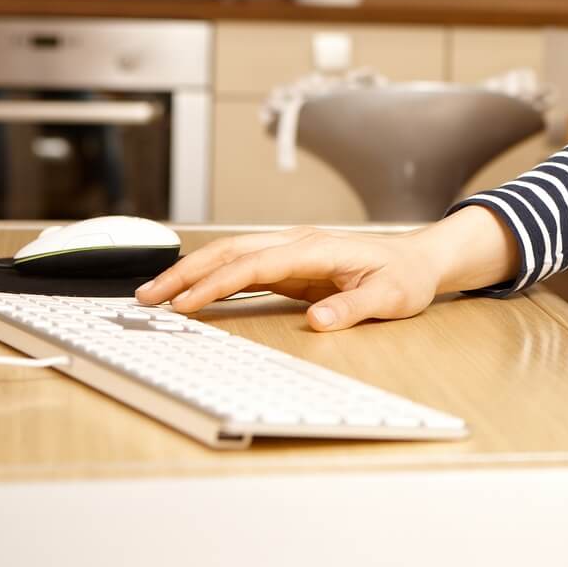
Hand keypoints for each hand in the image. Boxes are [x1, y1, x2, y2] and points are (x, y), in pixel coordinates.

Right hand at [135, 206, 517, 330]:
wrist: (420, 260)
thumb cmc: (407, 276)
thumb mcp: (391, 296)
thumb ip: (354, 307)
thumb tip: (317, 322)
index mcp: (316, 249)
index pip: (255, 265)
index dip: (217, 284)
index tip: (186, 304)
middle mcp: (297, 245)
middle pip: (230, 253)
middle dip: (186, 273)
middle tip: (147, 297)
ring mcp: (291, 253)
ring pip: (231, 256)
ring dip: (192, 273)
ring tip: (155, 294)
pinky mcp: (290, 266)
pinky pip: (243, 270)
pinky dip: (212, 279)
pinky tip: (191, 294)